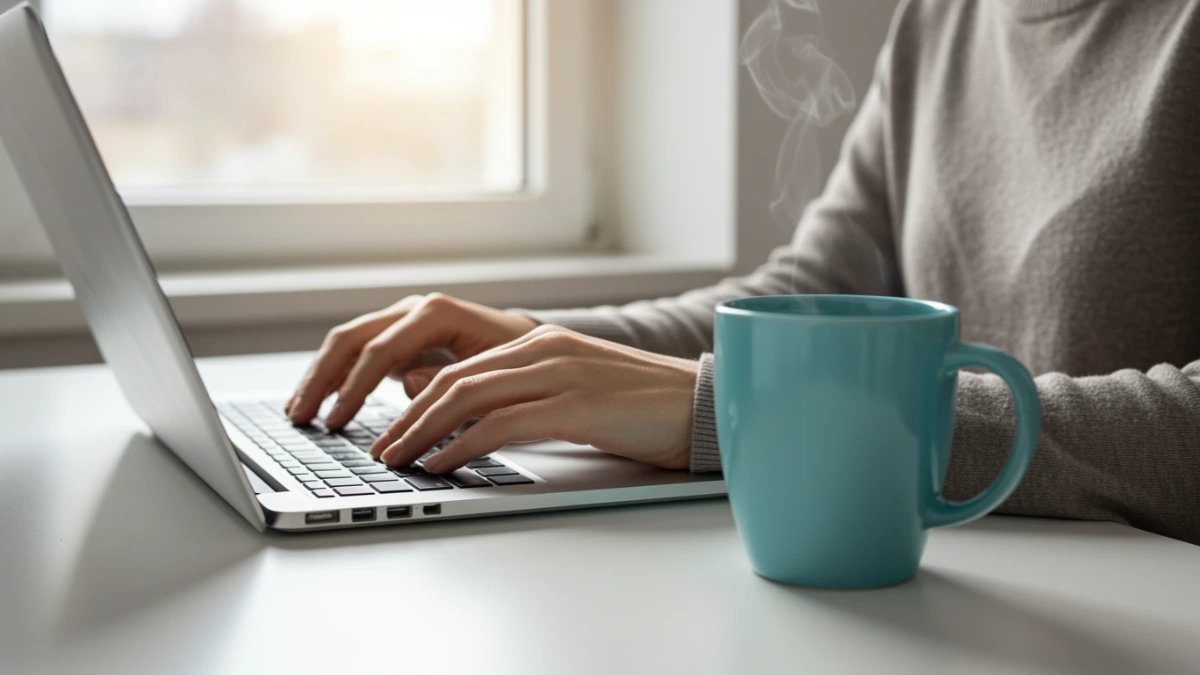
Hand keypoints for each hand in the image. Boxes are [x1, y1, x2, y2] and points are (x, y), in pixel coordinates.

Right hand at [286, 294, 537, 427]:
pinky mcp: (402, 336)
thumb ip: (448, 379)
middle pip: (351, 339)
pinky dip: (338, 375)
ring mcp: (405, 320)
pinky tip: (322, 401)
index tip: (336, 422)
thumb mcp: (491, 374)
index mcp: (435, 313)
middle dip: (322, 380)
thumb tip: (406, 383)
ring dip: (321, 377)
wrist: (533, 346)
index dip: (353, 388)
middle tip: (300, 418)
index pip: (379, 350)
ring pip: (348, 342)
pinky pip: (359, 352)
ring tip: (299, 412)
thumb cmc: (518, 361)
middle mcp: (414, 309)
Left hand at [369, 325, 699, 472]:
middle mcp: (544, 349)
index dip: (417, 401)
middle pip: (454, 379)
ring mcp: (559, 373)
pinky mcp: (575, 404)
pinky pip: (502, 424)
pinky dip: (463, 446)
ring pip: (468, 397)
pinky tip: (443, 465)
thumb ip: (526, 397)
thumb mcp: (575, 395)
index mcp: (541, 343)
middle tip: (382, 449)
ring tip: (398, 460)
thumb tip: (473, 417)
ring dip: (423, 431)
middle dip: (408, 417)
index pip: (461, 368)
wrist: (704, 405)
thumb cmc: (644, 409)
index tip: (394, 432)